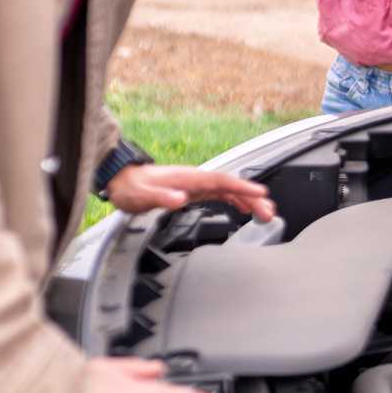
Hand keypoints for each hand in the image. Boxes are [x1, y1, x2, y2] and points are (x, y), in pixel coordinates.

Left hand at [106, 164, 274, 220]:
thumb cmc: (131, 187)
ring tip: (265, 214)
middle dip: (252, 198)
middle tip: (270, 212)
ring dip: (247, 201)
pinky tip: (244, 210)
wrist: (121, 181)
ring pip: (228, 192)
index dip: (242, 188)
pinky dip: (235, 201)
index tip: (260, 195)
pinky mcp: (193, 192)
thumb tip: (181, 198)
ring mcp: (195, 185)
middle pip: (230, 187)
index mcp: (188, 178)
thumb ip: (162, 196)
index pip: (221, 181)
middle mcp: (195, 180)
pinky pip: (220, 195)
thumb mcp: (143, 194)